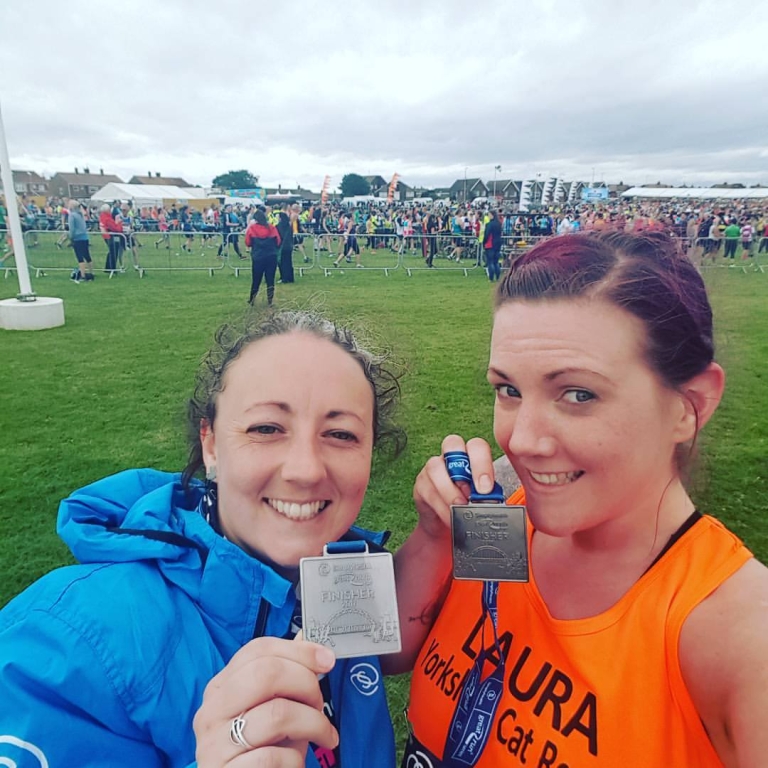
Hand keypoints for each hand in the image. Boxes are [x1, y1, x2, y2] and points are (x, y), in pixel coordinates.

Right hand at [193, 636, 337, 766]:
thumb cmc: (260, 749)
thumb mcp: (272, 708)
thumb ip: (287, 678)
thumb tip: (309, 643)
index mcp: (221, 687)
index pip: (258, 650)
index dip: (299, 650)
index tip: (326, 660)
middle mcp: (211, 711)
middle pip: (266, 673)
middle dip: (306, 684)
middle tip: (320, 703)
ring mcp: (215, 744)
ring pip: (277, 714)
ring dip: (313, 722)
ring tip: (322, 734)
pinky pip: (274, 756)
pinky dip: (296, 759)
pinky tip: (296, 763)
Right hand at [413, 434, 495, 538]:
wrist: (443, 522)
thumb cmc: (467, 504)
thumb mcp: (481, 497)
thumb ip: (485, 493)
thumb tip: (493, 501)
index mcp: (470, 454)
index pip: (476, 446)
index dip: (482, 463)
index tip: (486, 488)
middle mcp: (450, 455)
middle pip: (452, 443)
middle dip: (462, 466)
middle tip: (476, 493)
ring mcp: (432, 467)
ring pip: (435, 467)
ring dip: (450, 491)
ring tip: (461, 508)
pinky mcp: (421, 484)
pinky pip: (428, 491)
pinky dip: (441, 507)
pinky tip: (450, 517)